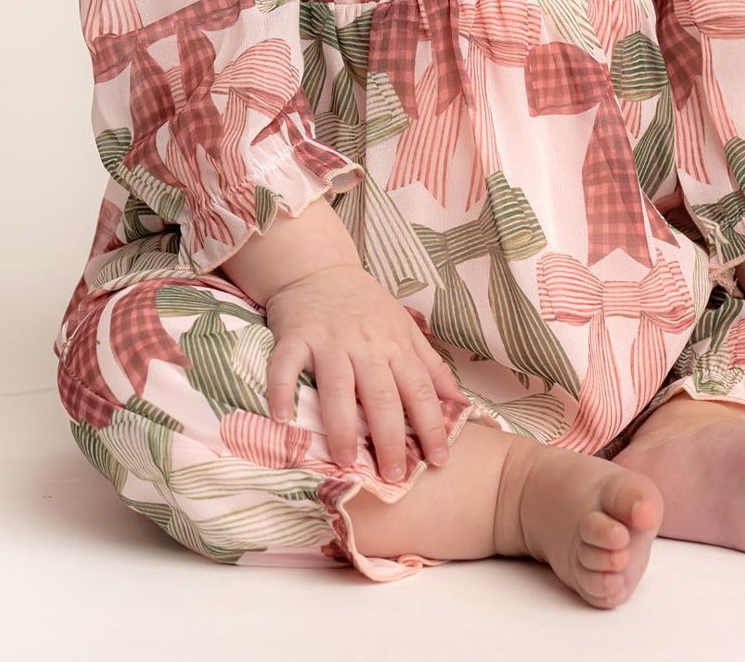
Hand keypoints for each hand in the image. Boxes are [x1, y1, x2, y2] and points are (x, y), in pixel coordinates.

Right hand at [264, 263, 469, 481]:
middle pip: (381, 395)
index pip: (419, 390)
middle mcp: (365, 344)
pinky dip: (281, 390)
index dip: (432, 425)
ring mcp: (329, 340)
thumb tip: (462, 404)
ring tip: (345, 461)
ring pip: (338, 386)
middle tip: (393, 476)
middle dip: (390, 438)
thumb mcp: (405, 329)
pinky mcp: (295, 335)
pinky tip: (282, 418)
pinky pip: (286, 365)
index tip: (439, 461)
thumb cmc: (367, 306)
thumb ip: (431, 367)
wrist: (319, 267)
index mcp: (395, 345)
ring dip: (342, 426)